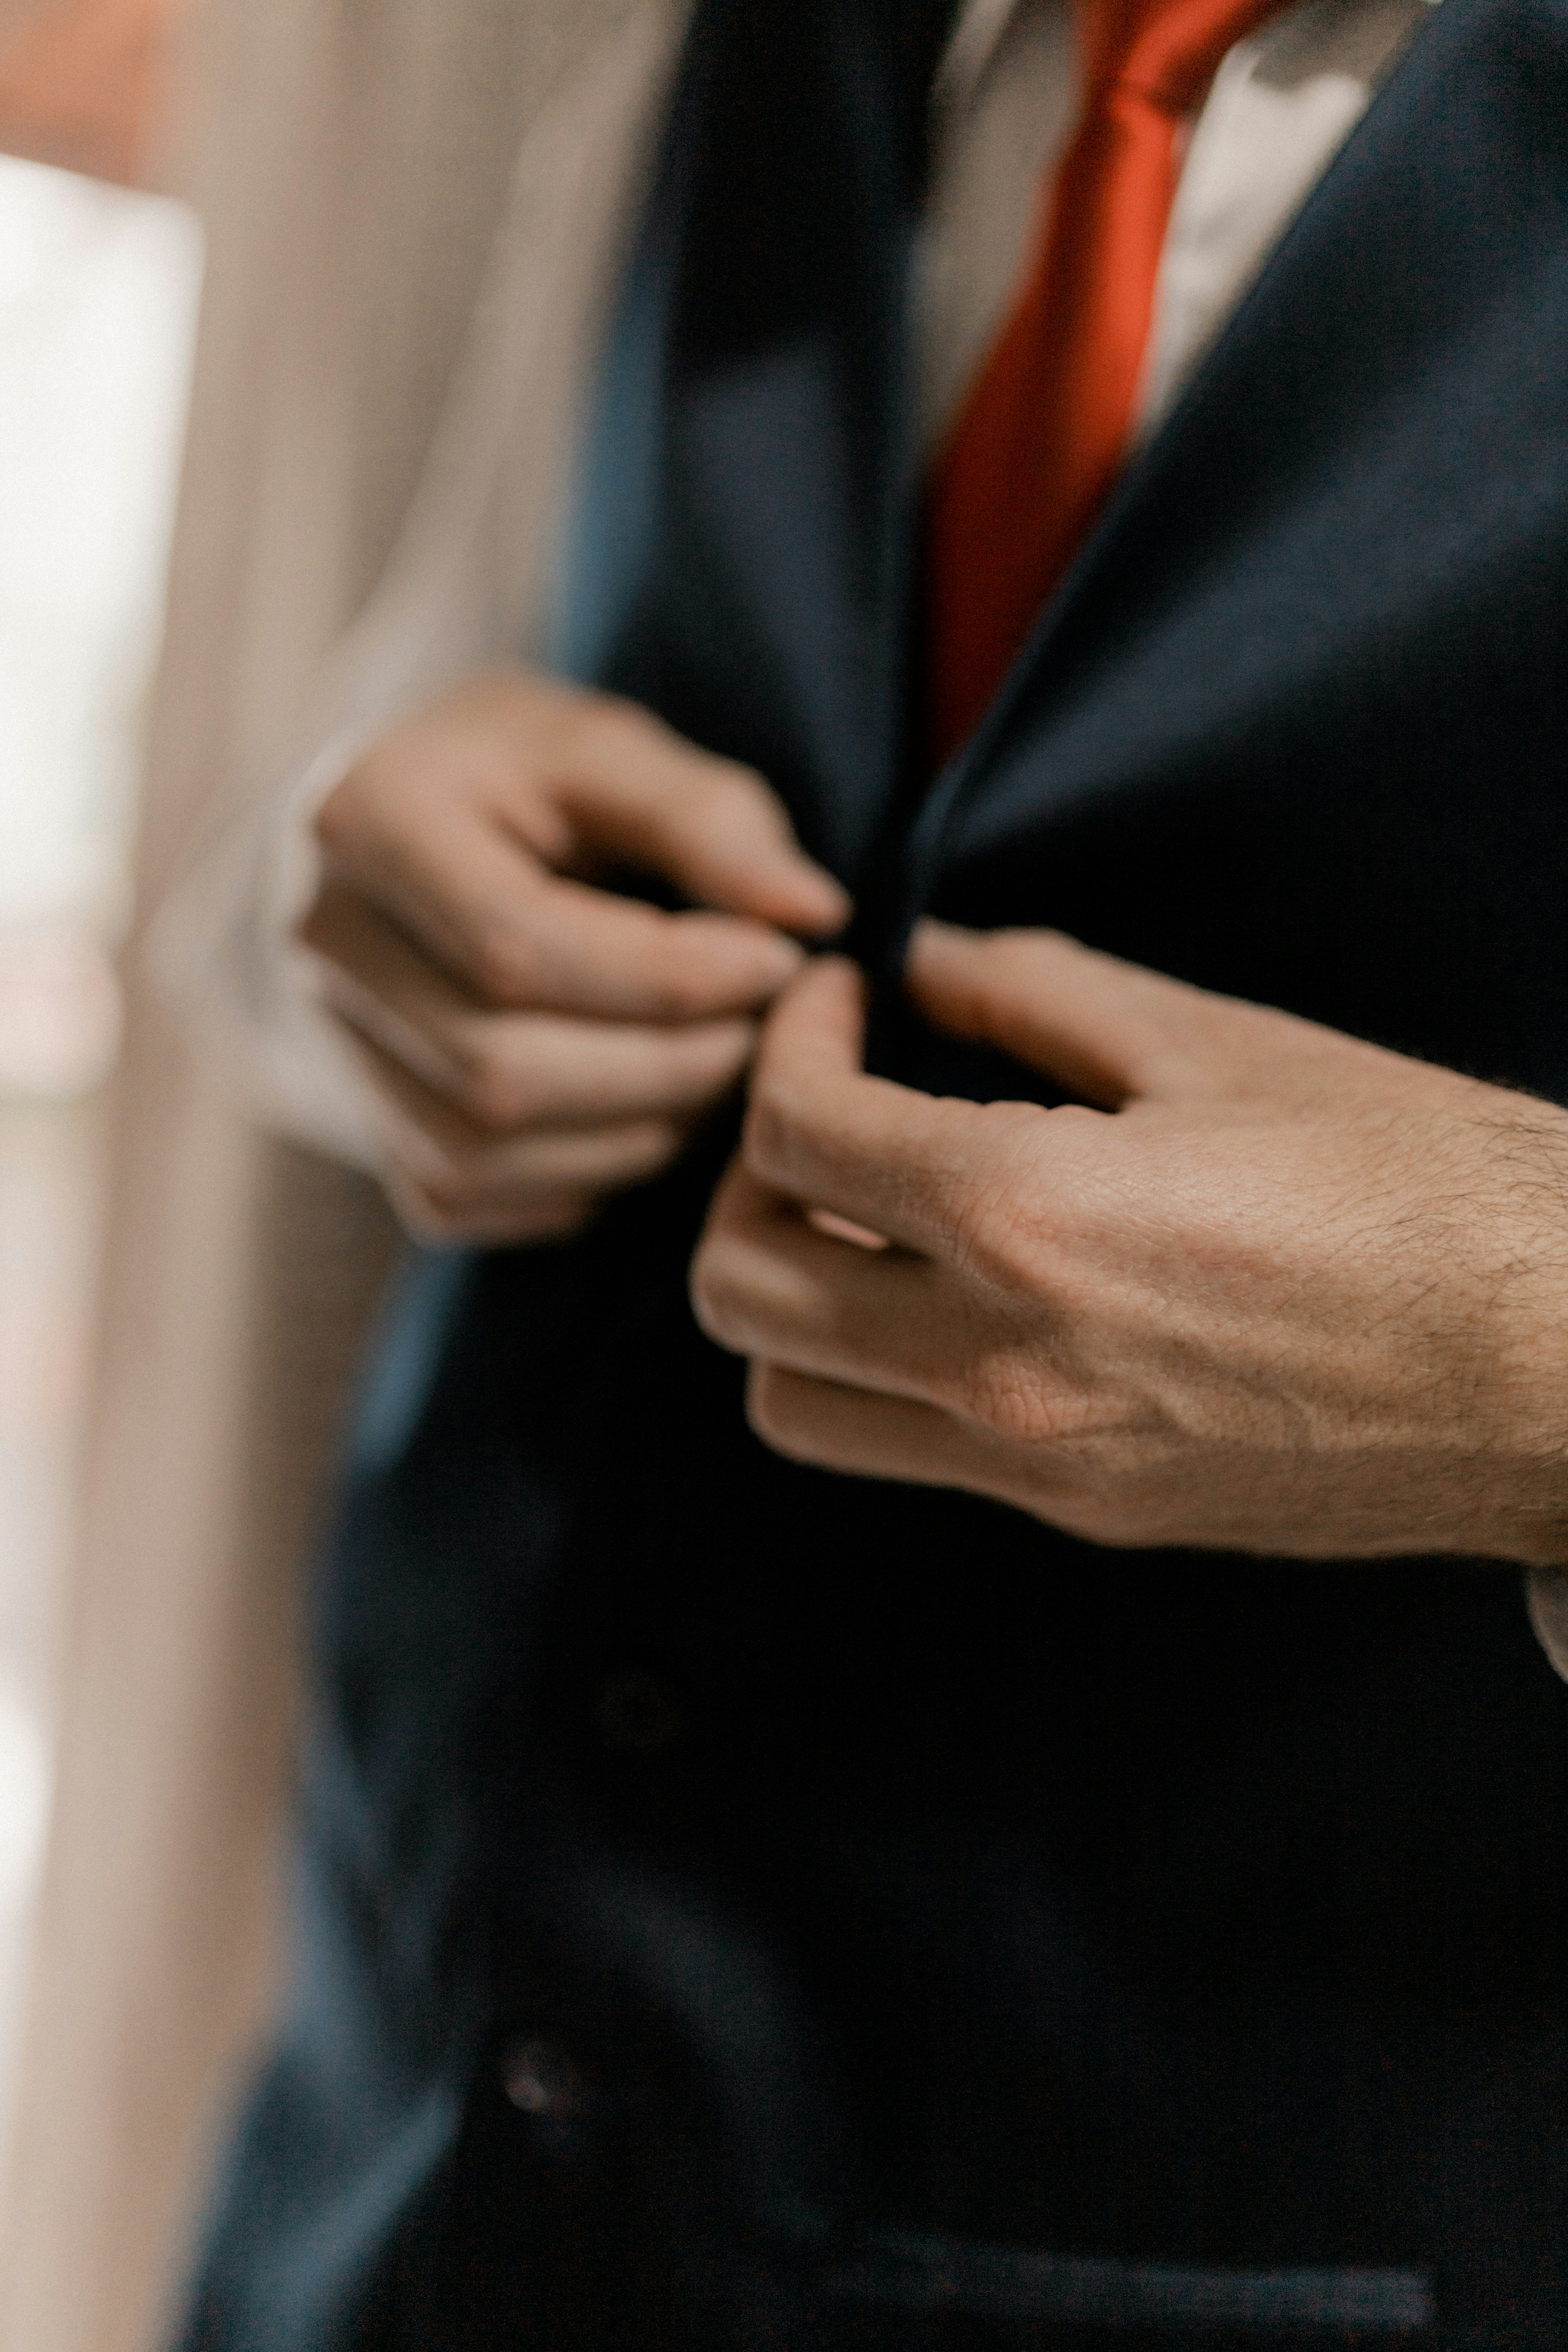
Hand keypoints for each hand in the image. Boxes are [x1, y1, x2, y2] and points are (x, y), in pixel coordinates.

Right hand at [302, 668, 848, 1242]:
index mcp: (370, 822)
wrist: (411, 820)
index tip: (777, 960)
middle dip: (664, 1066)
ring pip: (483, 1152)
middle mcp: (323, 945)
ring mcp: (332, 1046)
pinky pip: (469, 1197)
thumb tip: (812, 912)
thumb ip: (708, 821)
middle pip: (497, 1070)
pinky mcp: (367, 1125)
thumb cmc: (526, 772)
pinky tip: (646, 1114)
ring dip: (634, 1132)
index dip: (667, 978)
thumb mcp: (612, 750)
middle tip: (763, 1031)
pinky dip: (580, 1176)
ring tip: (719, 1070)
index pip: (517, 950)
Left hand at [690, 921, 1567, 1565]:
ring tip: (875, 1221)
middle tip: (825, 1114)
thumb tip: (926, 963)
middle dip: (746, 1181)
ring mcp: (1040, 1461)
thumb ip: (1038, 994)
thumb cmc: (1416, 1179)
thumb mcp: (1220, 1043)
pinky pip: (912, 1451)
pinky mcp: (1088, 1513)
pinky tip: (968, 1291)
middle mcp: (1005, 1365)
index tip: (838, 1004)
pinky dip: (886, 1370)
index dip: (788, 1044)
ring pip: (793, 1403)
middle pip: (739, 1292)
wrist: (1559, 1360)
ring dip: (794, 1300)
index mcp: (1029, 1220)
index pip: (793, 1136)